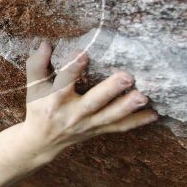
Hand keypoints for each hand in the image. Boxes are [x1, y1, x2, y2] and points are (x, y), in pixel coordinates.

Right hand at [23, 41, 157, 150]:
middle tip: (127, 77)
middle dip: (110, 90)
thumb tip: (47, 44)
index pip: (63, 83)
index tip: (83, 53)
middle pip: (93, 102)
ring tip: (144, 97)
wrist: (42, 142)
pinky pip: (119, 127)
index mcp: (55, 101)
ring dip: (128, 107)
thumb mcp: (32, 87)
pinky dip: (137, 122)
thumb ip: (37, 65)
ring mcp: (88, 124)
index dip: (72, 68)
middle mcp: (73, 114)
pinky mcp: (98, 130)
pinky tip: (154, 114)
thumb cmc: (38, 109)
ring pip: (110, 117)